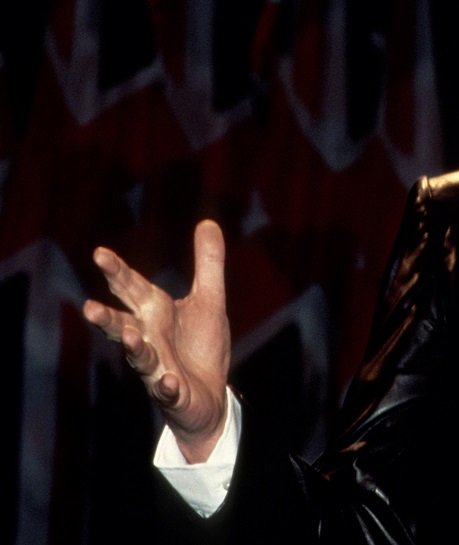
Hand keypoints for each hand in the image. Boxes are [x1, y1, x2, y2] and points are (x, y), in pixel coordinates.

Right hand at [82, 219, 230, 462]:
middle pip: (123, 324)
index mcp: (156, 312)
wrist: (210, 395)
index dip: (117, 272)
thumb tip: (208, 222)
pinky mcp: (173, 392)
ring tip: (128, 337)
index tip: (99, 253)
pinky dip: (167, 386)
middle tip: (89, 307)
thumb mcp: (210, 299)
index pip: (132, 288)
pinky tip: (169, 382)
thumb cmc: (201, 345)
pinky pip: (168, 390)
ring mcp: (157, 367)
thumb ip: (208, 263)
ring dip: (133, 348)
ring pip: (139, 358)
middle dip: (107, 317)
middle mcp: (148, 338)